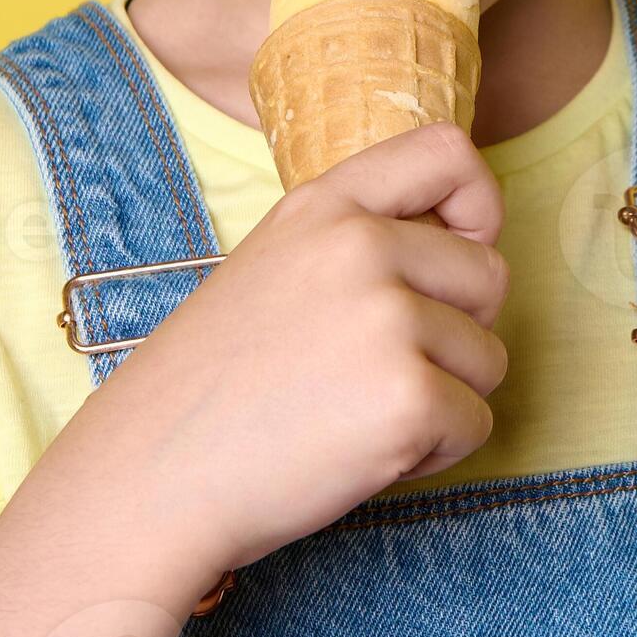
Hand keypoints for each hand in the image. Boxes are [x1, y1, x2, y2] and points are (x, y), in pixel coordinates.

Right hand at [78, 118, 510, 576]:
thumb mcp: (273, 272)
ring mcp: (388, 320)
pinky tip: (356, 455)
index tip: (458, 254)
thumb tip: (466, 250)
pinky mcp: (410, 397)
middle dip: (455, 335)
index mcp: (324, 207)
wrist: (147, 484)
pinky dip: (431, 454)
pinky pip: (474, 425)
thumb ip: (357, 246)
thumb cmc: (211, 393)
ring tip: (350, 417)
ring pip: (487, 359)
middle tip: (372, 375)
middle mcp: (361, 246)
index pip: (448, 152)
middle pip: (489, 276)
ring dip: (441, 400)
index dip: (476, 207)